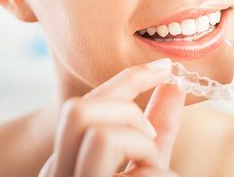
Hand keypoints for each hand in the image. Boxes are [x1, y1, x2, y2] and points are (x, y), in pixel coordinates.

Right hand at [38, 58, 185, 176]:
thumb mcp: (150, 160)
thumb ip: (159, 126)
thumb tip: (175, 83)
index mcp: (69, 156)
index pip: (85, 103)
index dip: (129, 78)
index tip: (164, 67)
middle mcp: (59, 171)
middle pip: (78, 109)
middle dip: (126, 111)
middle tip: (150, 136)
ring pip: (99, 135)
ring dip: (141, 145)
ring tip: (154, 169)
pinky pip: (133, 173)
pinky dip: (159, 174)